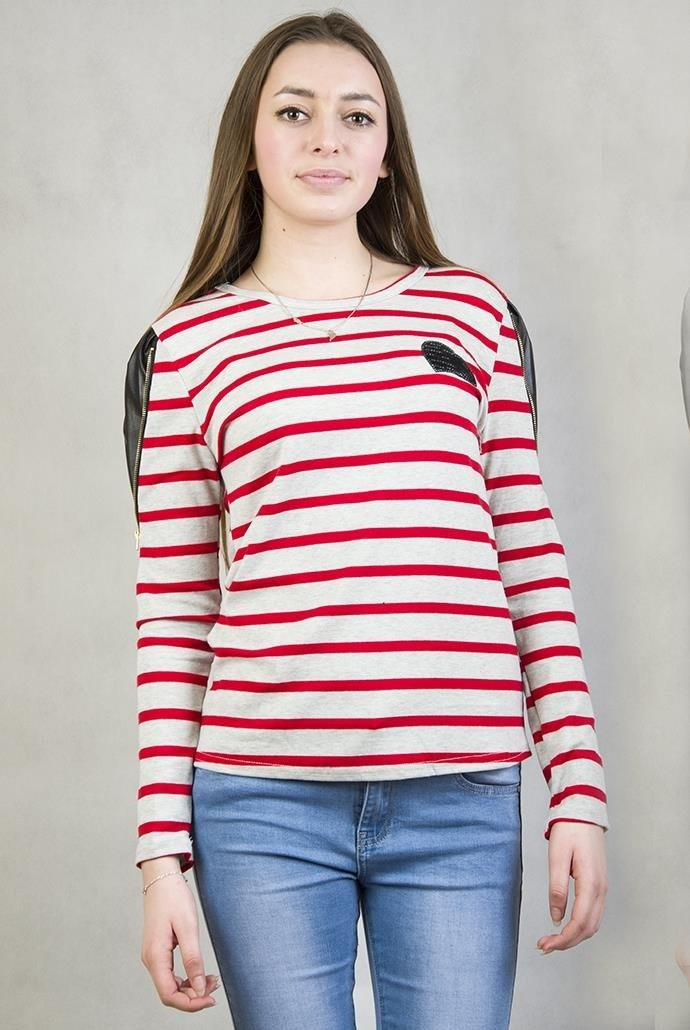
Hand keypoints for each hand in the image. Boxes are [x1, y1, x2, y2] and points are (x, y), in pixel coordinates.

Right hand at [140, 871, 220, 1009]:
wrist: (162, 878)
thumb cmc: (174, 898)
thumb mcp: (188, 927)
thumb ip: (193, 960)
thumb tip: (200, 988)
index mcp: (155, 956)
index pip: (169, 995)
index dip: (190, 1004)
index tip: (210, 999)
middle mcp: (150, 960)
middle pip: (170, 993)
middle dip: (193, 995)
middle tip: (215, 985)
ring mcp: (153, 956)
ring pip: (170, 985)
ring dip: (191, 987)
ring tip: (212, 979)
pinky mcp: (158, 950)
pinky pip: (170, 974)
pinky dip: (186, 977)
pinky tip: (200, 972)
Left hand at [537, 822, 607, 953]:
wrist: (583, 812)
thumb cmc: (569, 830)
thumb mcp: (557, 857)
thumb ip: (557, 888)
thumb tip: (556, 917)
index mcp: (591, 884)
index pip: (579, 923)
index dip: (562, 939)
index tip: (544, 945)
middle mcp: (601, 889)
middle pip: (588, 929)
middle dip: (567, 942)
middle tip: (544, 946)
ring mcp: (602, 888)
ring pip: (592, 924)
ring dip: (574, 936)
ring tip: (552, 940)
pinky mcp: (598, 884)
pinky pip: (593, 914)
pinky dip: (580, 926)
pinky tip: (565, 926)